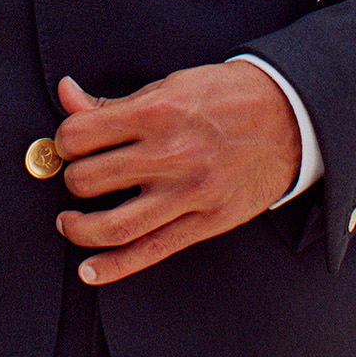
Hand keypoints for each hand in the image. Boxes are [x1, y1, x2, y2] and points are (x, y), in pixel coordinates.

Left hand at [51, 63, 300, 284]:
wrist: (291, 116)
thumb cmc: (227, 96)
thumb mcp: (170, 85)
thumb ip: (114, 101)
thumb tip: (65, 95)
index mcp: (157, 112)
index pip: (80, 136)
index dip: (64, 142)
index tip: (69, 145)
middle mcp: (169, 154)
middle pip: (88, 180)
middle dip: (72, 180)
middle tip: (77, 176)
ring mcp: (188, 193)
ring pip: (111, 226)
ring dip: (78, 227)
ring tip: (70, 221)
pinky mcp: (206, 222)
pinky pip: (150, 252)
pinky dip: (112, 267)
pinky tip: (89, 271)